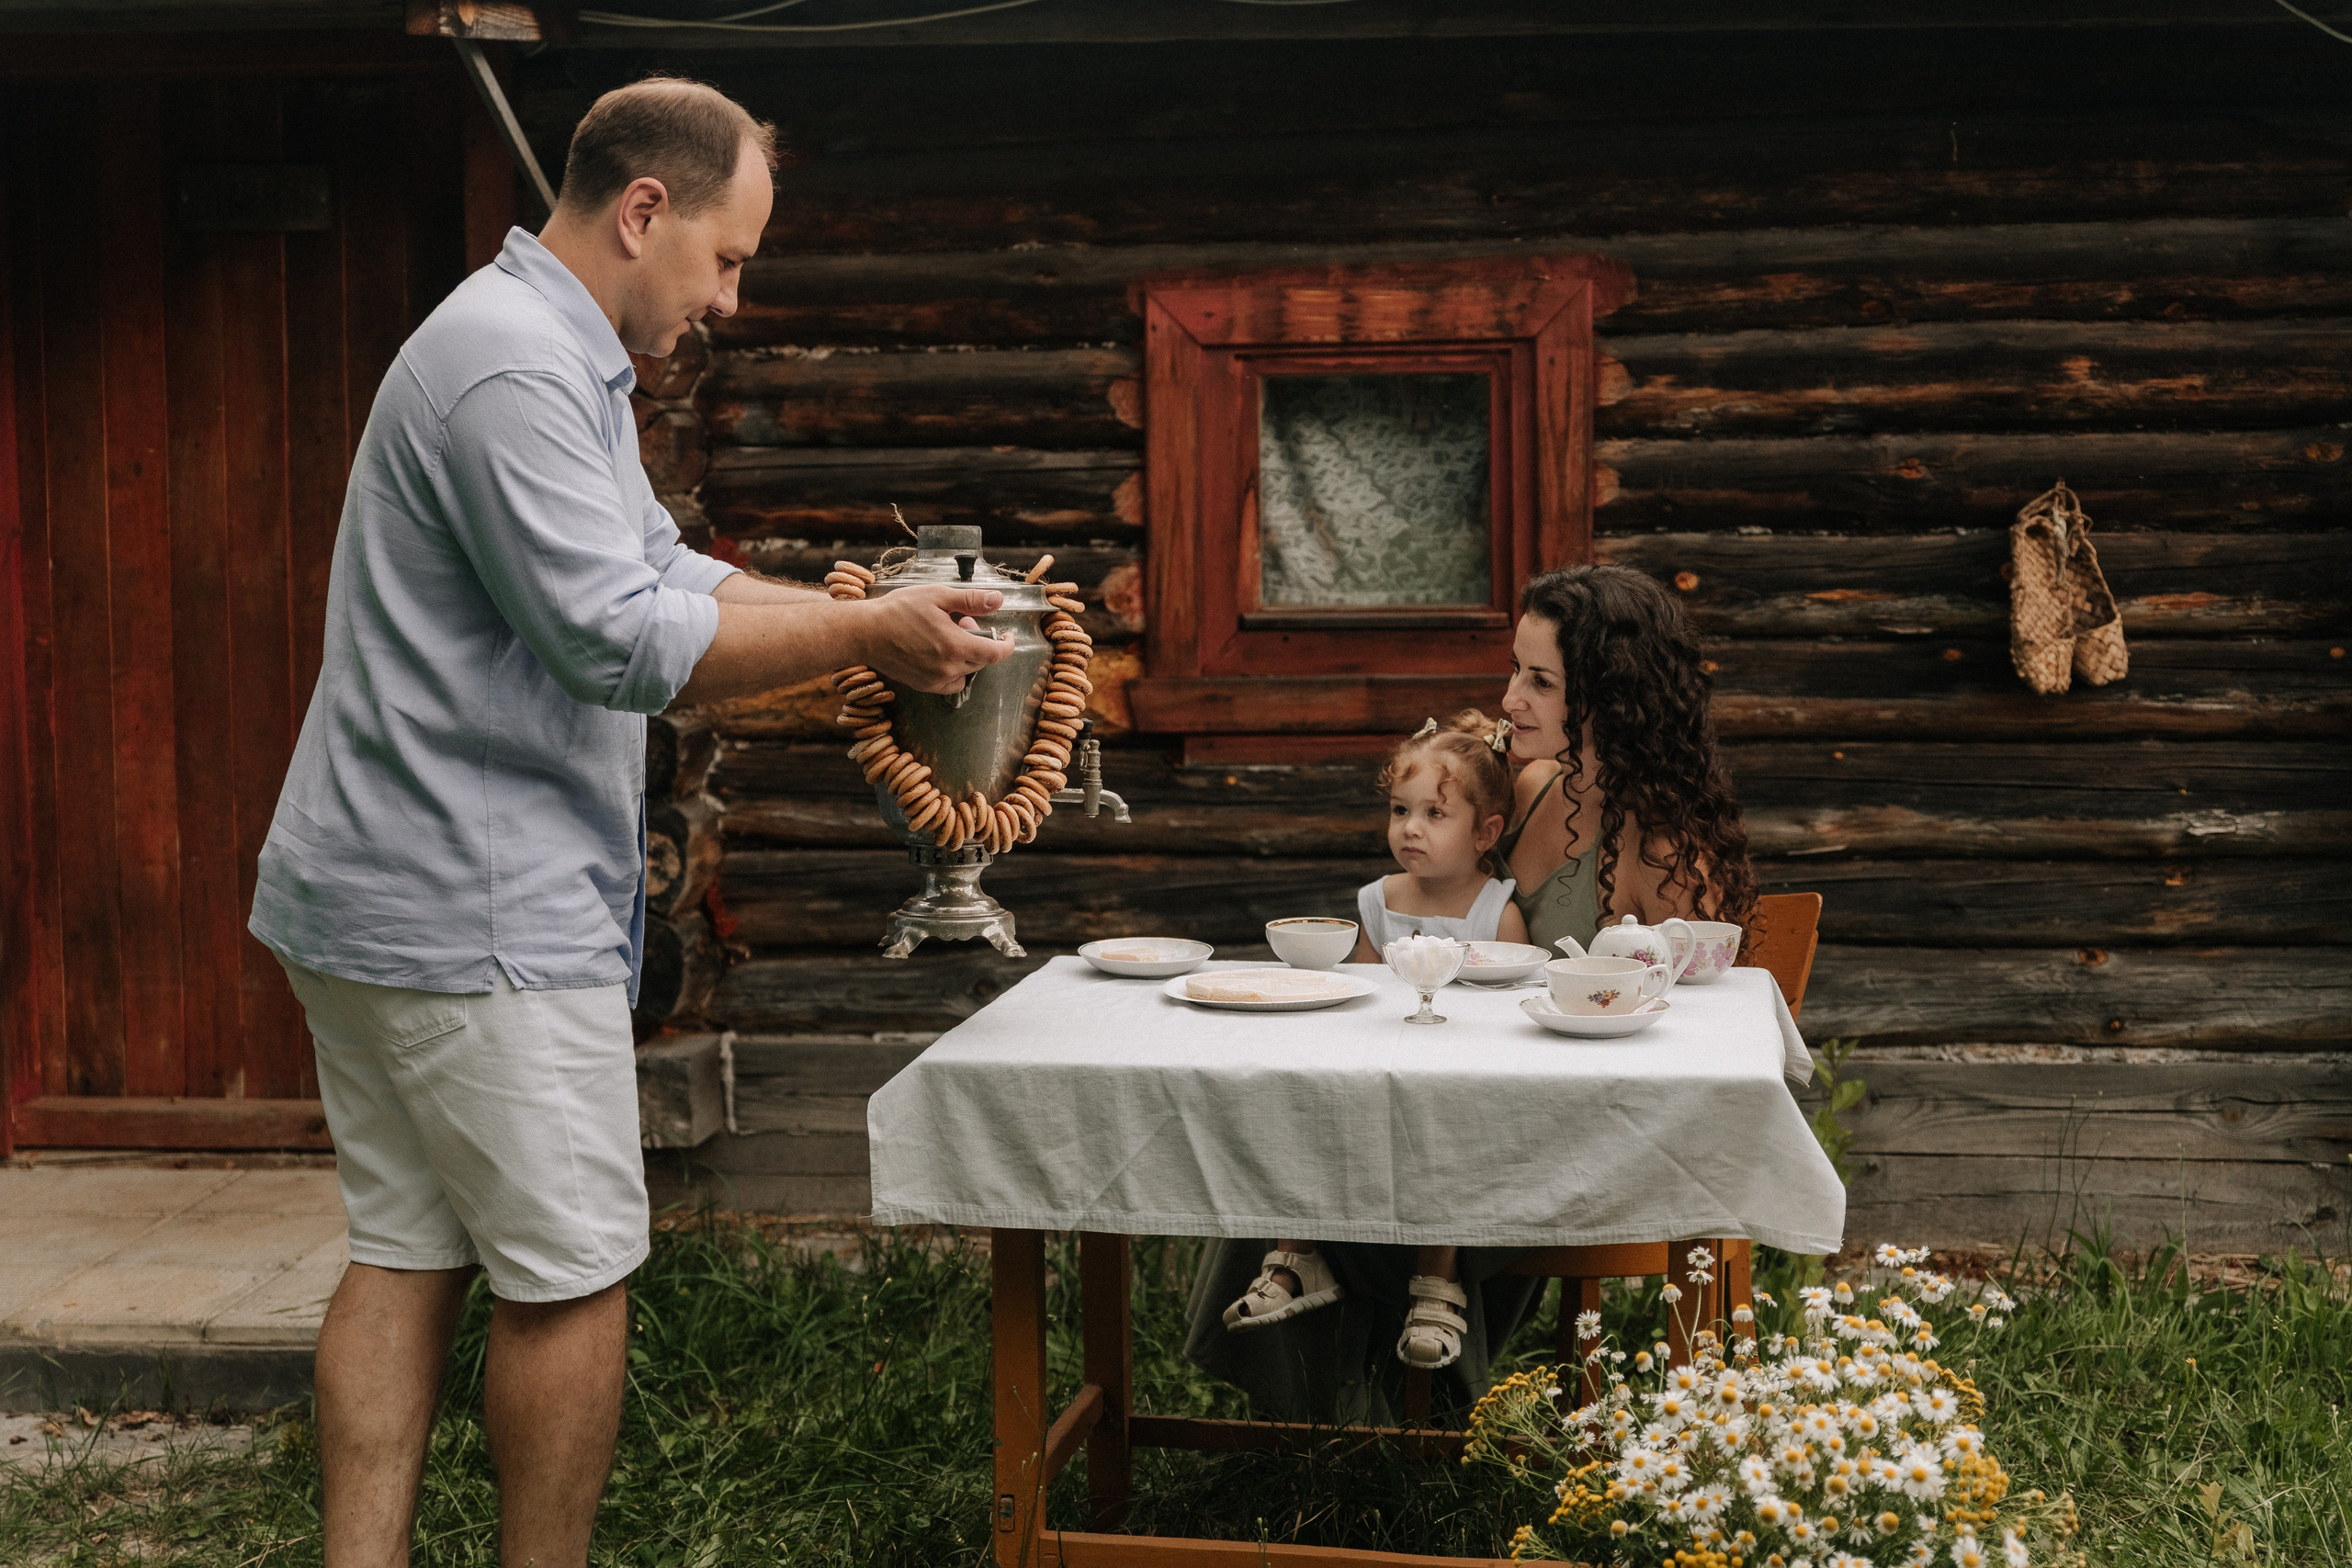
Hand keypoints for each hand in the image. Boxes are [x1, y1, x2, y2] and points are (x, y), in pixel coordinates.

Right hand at [863, 585, 1014, 693]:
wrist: (865, 633)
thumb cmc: (897, 611)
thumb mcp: (937, 596)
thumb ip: (971, 600)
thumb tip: (997, 600)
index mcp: (956, 646)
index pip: (996, 653)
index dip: (1007, 645)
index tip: (1007, 637)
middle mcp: (949, 668)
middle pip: (980, 661)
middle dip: (978, 640)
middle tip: (962, 621)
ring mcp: (935, 680)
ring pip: (966, 672)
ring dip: (966, 656)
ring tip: (947, 636)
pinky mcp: (923, 685)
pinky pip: (950, 683)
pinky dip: (953, 670)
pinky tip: (939, 652)